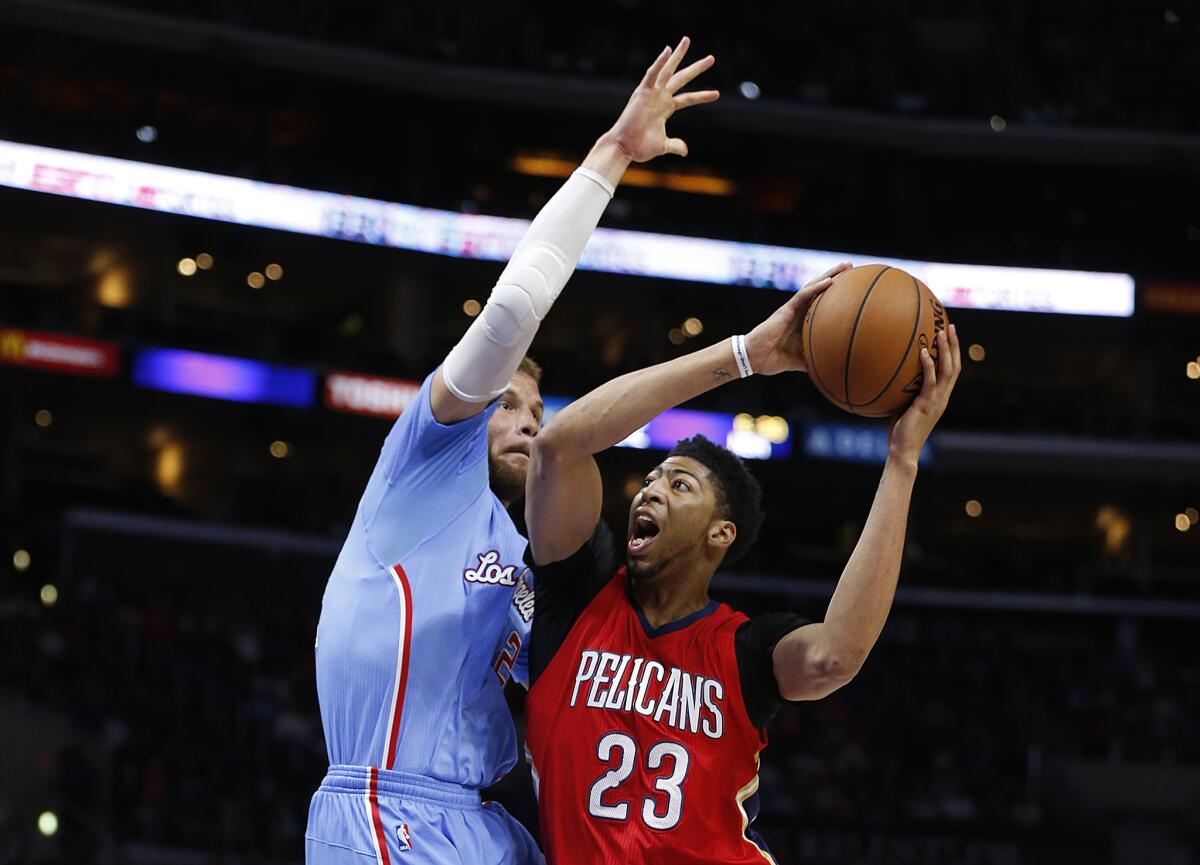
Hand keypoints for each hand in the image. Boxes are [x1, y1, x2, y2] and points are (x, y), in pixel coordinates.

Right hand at [603, 37, 718, 162]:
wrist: (625, 148)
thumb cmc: (639, 147)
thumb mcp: (663, 146)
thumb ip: (675, 145)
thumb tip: (685, 150)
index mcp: (665, 108)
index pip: (687, 99)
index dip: (702, 96)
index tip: (717, 94)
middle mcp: (660, 97)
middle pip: (682, 78)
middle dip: (696, 68)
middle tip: (711, 58)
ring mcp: (652, 93)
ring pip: (668, 70)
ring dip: (677, 55)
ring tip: (687, 40)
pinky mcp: (643, 92)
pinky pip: (652, 74)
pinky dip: (659, 62)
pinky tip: (667, 50)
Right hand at [743, 262, 851, 374]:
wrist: (754, 358)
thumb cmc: (773, 358)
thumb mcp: (800, 360)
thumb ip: (814, 359)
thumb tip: (831, 368)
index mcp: (803, 320)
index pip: (821, 301)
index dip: (835, 291)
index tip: (852, 284)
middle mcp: (799, 310)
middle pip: (819, 288)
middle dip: (835, 275)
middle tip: (851, 265)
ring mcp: (793, 309)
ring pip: (813, 286)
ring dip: (829, 274)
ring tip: (845, 265)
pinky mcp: (786, 310)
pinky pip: (803, 296)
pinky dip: (816, 288)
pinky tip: (830, 281)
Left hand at [888, 324, 961, 464]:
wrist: (903, 451)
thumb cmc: (900, 431)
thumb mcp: (904, 406)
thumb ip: (904, 391)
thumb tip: (890, 373)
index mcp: (940, 397)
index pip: (952, 371)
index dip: (953, 353)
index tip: (949, 335)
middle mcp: (943, 397)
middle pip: (955, 366)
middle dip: (954, 345)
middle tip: (949, 325)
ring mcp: (936, 401)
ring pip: (947, 371)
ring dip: (946, 350)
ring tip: (942, 332)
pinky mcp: (926, 405)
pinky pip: (929, 382)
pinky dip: (928, 366)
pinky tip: (924, 352)